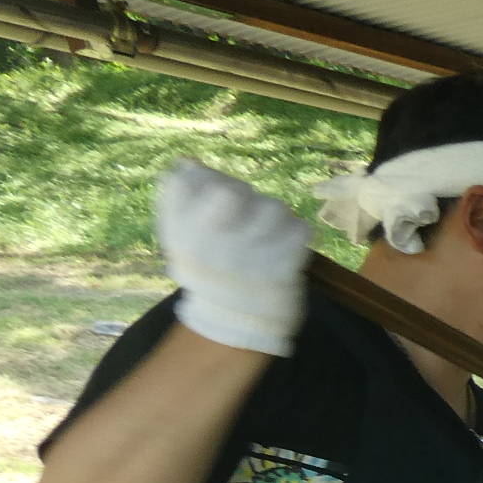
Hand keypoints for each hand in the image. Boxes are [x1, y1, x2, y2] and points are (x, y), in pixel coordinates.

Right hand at [155, 160, 310, 356]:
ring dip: (275, 216)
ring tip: (268, 233)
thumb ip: (184, 200)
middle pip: (234, 190)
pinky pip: (300, 229)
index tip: (217, 200)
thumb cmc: (210, 271)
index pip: (185, 182)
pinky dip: (296, 234)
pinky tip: (285, 246)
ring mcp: (249, 256)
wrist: (236, 321)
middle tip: (248, 217)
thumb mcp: (184, 239)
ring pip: (273, 207)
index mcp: (182, 234)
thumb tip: (190, 162)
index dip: (209, 182)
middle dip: (245, 198)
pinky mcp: (282, 267)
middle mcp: (212, 244)